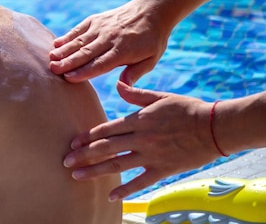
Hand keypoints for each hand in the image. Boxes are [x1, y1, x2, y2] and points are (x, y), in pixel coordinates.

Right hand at [49, 0, 169, 83]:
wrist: (152, 9)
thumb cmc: (152, 39)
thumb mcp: (151, 59)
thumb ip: (135, 73)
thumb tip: (122, 87)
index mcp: (123, 51)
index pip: (100, 64)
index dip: (84, 71)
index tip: (69, 78)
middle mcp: (110, 38)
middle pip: (86, 53)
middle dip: (68, 62)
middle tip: (53, 69)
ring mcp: (101, 27)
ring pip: (80, 41)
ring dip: (64, 49)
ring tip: (51, 58)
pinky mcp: (95, 20)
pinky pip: (79, 29)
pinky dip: (67, 36)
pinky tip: (56, 43)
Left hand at [62, 82, 219, 199]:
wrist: (214, 127)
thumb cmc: (186, 109)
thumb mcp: (159, 97)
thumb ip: (135, 94)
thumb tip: (117, 84)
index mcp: (137, 121)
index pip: (106, 129)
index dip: (87, 137)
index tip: (72, 143)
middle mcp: (140, 139)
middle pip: (105, 148)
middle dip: (83, 155)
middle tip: (66, 161)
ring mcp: (151, 155)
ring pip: (117, 165)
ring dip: (95, 171)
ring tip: (77, 176)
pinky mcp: (163, 169)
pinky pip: (141, 182)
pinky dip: (126, 190)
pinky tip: (111, 196)